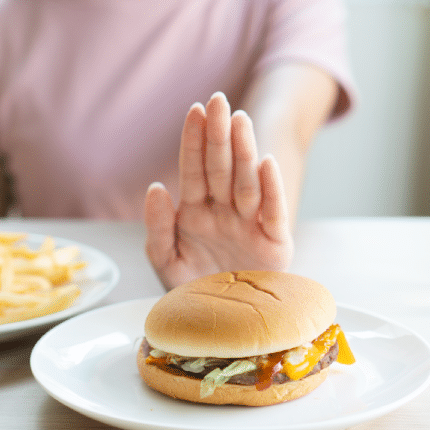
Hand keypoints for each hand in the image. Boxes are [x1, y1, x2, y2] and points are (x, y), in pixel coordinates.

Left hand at [144, 92, 292, 289]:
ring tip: (239, 122)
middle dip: (218, 134)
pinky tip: (265, 163)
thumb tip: (155, 187)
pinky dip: (270, 189)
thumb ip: (157, 227)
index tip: (194, 110)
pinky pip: (272, 211)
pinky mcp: (274, 242)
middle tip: (217, 100)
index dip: (194, 141)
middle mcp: (223, 211)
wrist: (224, 329)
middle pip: (221, 167)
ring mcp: (249, 224)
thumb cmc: (193, 293)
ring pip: (246, 181)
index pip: (194, 169)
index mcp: (195, 212)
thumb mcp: (165, 262)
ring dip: (244, 152)